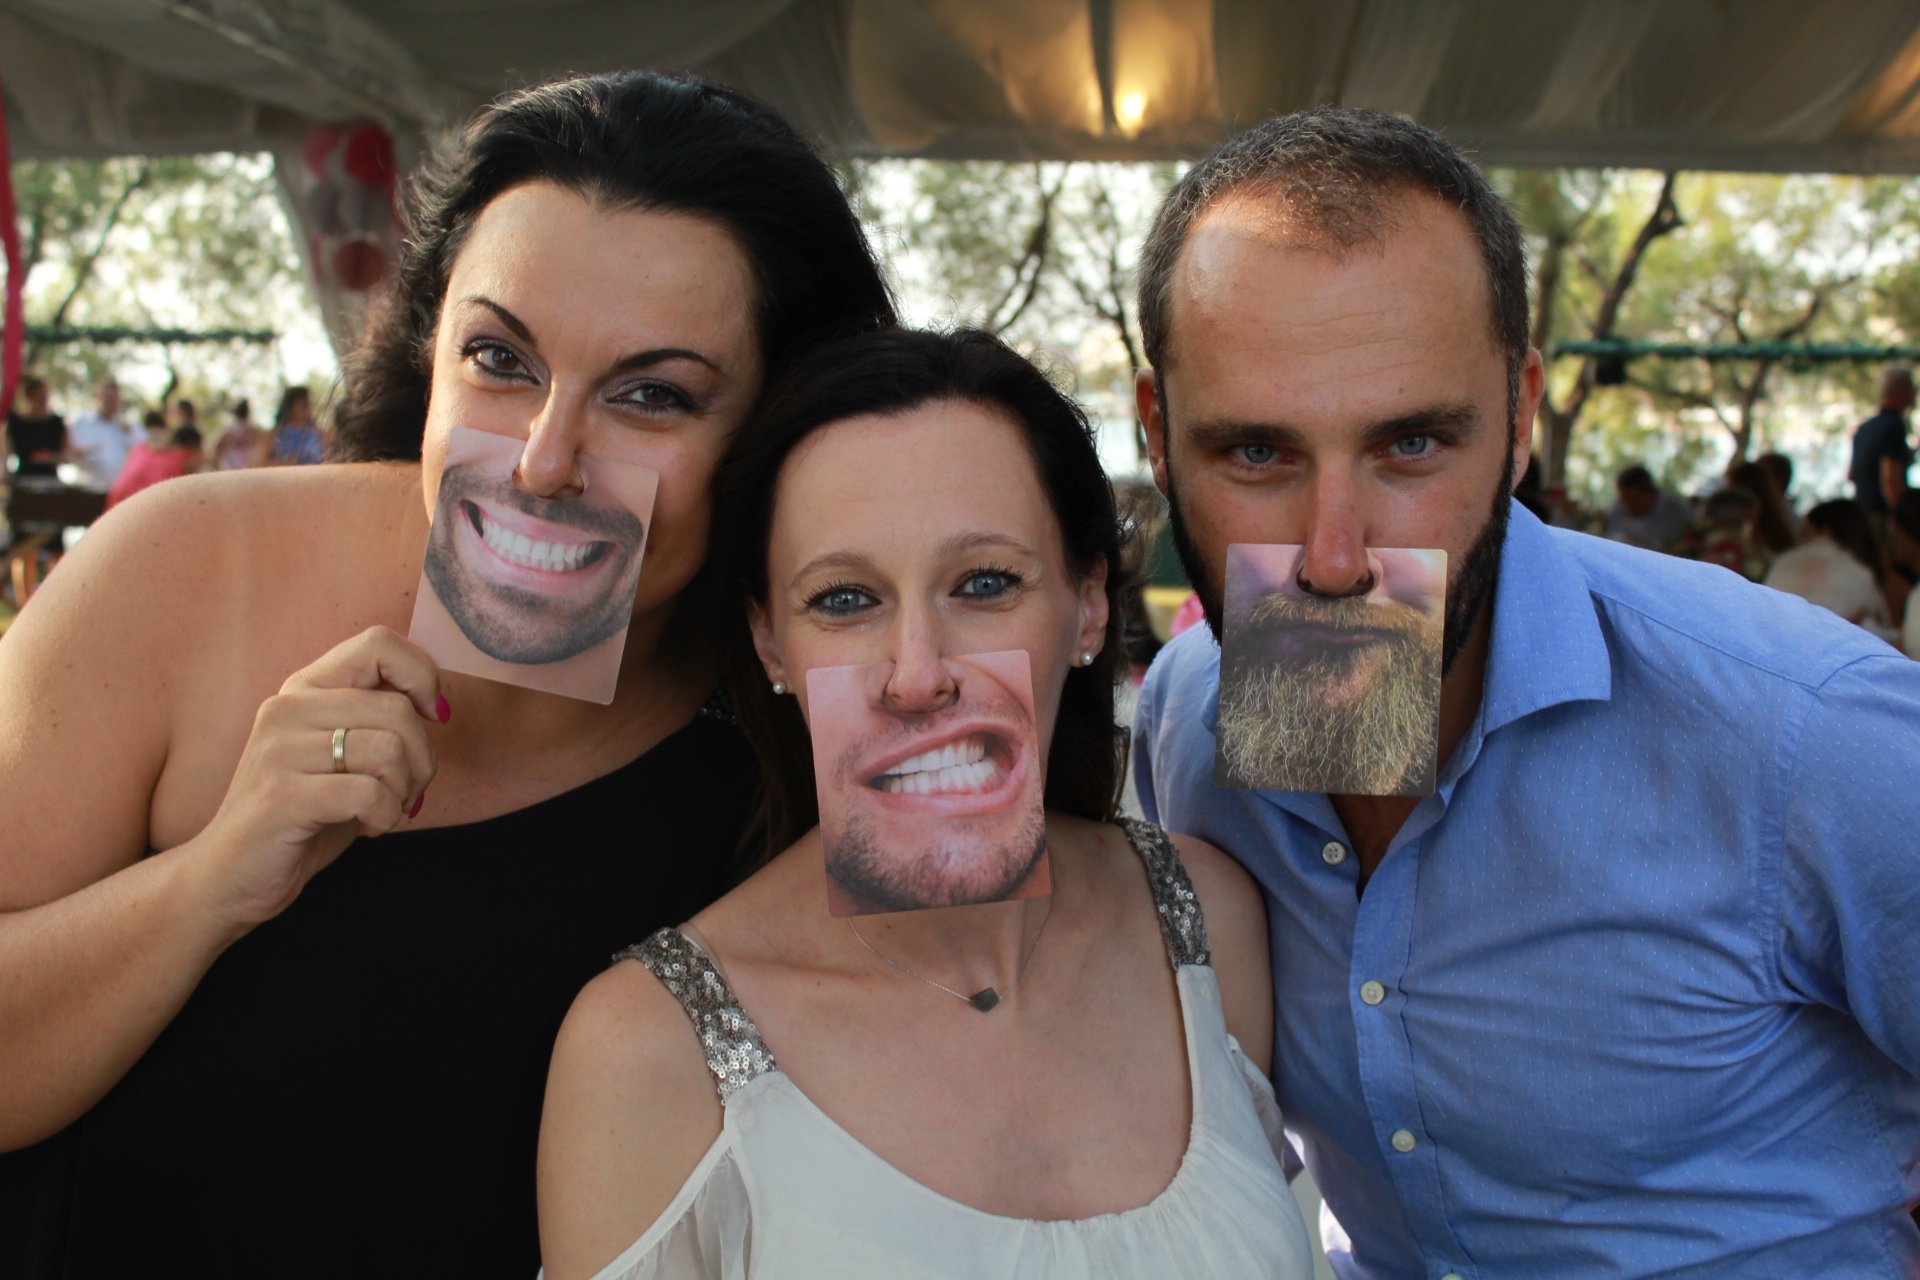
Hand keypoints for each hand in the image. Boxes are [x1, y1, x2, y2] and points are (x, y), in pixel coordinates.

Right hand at [186, 626, 445, 932]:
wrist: (231, 876)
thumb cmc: (303, 815)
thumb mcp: (343, 755)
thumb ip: (378, 720)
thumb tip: (436, 702)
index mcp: (305, 688)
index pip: (379, 643)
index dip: (422, 676)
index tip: (430, 717)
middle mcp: (287, 708)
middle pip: (398, 709)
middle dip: (422, 759)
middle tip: (404, 792)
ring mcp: (279, 750)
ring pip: (389, 749)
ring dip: (404, 791)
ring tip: (382, 809)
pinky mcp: (281, 796)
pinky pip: (370, 793)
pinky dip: (385, 816)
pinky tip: (368, 827)